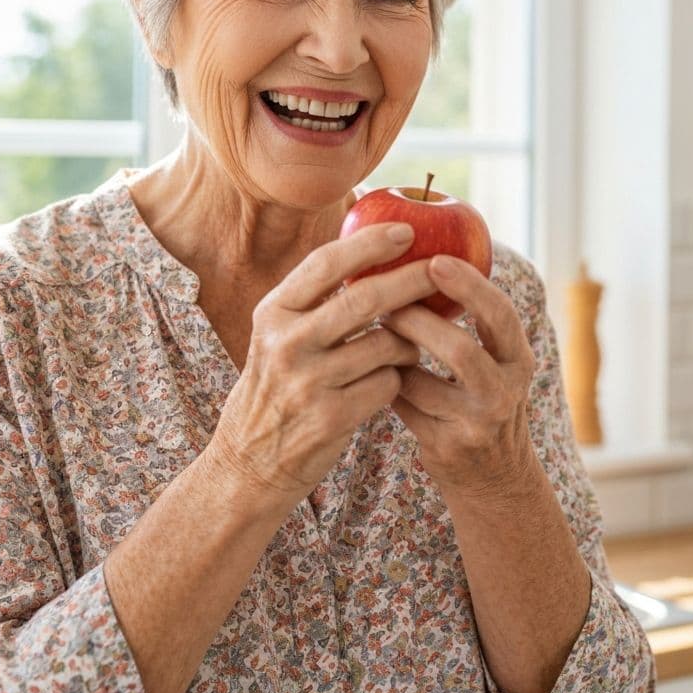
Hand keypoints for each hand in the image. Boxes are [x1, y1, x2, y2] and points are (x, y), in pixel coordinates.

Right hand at [208, 224, 438, 508]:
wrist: (250, 461)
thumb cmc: (277, 386)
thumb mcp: (277, 335)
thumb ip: (314, 299)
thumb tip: (371, 249)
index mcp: (272, 312)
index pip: (325, 264)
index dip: (369, 243)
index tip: (407, 230)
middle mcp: (286, 342)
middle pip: (364, 298)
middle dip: (411, 280)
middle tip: (442, 270)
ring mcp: (308, 382)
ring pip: (386, 344)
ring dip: (408, 343)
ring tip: (406, 348)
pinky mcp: (331, 417)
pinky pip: (388, 384)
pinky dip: (396, 380)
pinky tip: (386, 384)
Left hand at [382, 254, 536, 494]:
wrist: (494, 480)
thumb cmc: (483, 399)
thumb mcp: (496, 362)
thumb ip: (475, 322)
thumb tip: (429, 256)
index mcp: (519, 359)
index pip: (500, 314)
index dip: (468, 285)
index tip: (435, 259)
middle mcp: (504, 393)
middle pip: (459, 351)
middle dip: (416, 321)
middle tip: (384, 299)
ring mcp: (475, 425)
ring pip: (419, 381)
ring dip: (390, 352)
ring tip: (372, 328)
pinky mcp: (445, 448)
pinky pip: (402, 405)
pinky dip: (383, 381)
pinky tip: (370, 365)